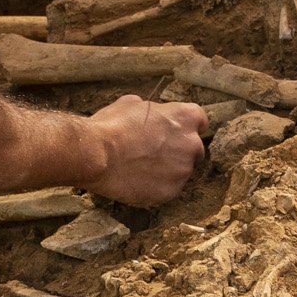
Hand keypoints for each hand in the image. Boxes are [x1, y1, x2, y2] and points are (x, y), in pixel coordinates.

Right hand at [84, 94, 206, 205]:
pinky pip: (169, 189)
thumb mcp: (132, 104)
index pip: (200, 122)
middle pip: (194, 149)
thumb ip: (153, 110)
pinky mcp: (172, 191)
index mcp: (186, 117)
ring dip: (168, 170)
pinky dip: (157, 186)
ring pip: (182, 171)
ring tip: (141, 168)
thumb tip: (151, 114)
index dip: (184, 127)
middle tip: (154, 153)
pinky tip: (138, 181)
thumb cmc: (112, 126)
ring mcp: (183, 170)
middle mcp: (192, 144)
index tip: (173, 133)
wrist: (97, 154)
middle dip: (179, 151)